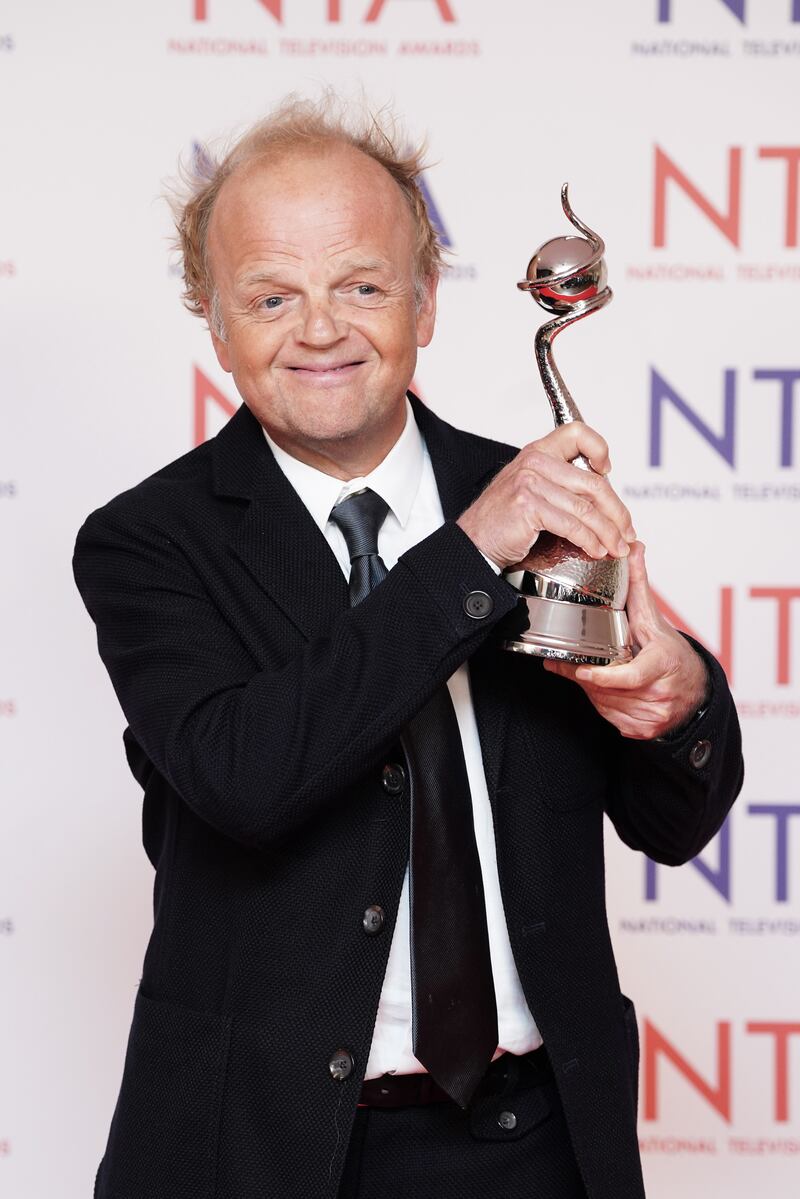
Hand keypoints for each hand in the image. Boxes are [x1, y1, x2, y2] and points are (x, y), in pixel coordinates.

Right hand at [457, 423, 635, 570]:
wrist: (474, 542)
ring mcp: (531, 483)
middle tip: (626, 531)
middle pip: (593, 482)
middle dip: (617, 511)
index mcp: (537, 452)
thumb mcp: (530, 489)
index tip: (608, 470)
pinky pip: (572, 525)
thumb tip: (600, 498)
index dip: (599, 449)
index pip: (577, 433)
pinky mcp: (530, 506)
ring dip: (608, 532)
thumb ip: (559, 483)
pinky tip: (595, 549)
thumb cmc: (502, 521)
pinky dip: (589, 540)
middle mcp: (535, 462)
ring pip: (586, 508)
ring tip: (616, 547)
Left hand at [543, 542, 709, 739]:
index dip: (605, 677)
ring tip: (599, 673)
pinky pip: (608, 717)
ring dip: (594, 689)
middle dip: (589, 676)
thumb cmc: (670, 653)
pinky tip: (609, 689)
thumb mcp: (655, 619)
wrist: (695, 692)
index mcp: (664, 665)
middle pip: (608, 688)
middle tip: (574, 662)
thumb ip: (640, 585)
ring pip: (604, 703)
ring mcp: (652, 717)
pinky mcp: (643, 732)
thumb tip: (633, 547)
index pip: (632, 676)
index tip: (583, 672)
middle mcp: (661, 695)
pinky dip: (602, 703)